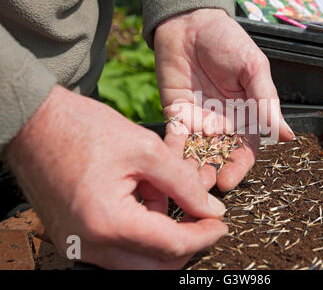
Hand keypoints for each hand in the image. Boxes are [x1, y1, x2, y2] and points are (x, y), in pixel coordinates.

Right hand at [6, 85, 226, 268]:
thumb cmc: (82, 128)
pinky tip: (144, 201)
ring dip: (162, 239)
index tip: (221, 224)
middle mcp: (89, 244)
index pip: (172, 246)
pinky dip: (140, 233)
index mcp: (108, 221)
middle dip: (187, 245)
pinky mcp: (74, 238)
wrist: (34, 123)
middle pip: (155, 266)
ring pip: (136, 262)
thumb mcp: (145, 148)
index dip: (204, 236)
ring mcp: (78, 245)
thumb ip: (183, 183)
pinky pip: (117, 250)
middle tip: (204, 221)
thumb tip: (211, 209)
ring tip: (165, 197)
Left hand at [154, 9, 293, 190]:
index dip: (238, 168)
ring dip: (190, 170)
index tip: (229, 181)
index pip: (244, 151)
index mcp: (246, 116)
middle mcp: (223, 125)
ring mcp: (198, 122)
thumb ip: (267, 101)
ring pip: (196, 154)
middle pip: (219, 158)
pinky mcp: (175, 116)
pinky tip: (167, 162)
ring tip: (184, 183)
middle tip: (202, 188)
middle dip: (211, 174)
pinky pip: (173, 139)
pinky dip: (171, 152)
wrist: (190, 22)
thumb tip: (287, 135)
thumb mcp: (253, 68)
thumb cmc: (228, 41)